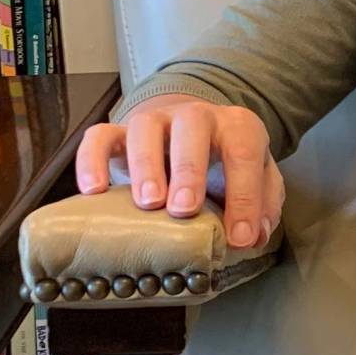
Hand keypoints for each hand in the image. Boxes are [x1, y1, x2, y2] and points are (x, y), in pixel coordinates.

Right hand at [74, 94, 283, 249]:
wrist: (189, 131)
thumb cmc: (225, 163)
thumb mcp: (256, 178)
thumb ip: (263, 204)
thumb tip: (254, 237)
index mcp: (237, 127)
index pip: (245, 154)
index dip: (245, 197)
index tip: (238, 238)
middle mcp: (196, 116)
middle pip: (193, 128)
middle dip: (189, 170)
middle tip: (183, 210)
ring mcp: (156, 120)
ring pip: (145, 128)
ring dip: (145, 165)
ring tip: (147, 203)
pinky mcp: (119, 132)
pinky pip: (99, 137)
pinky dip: (91, 161)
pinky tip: (93, 192)